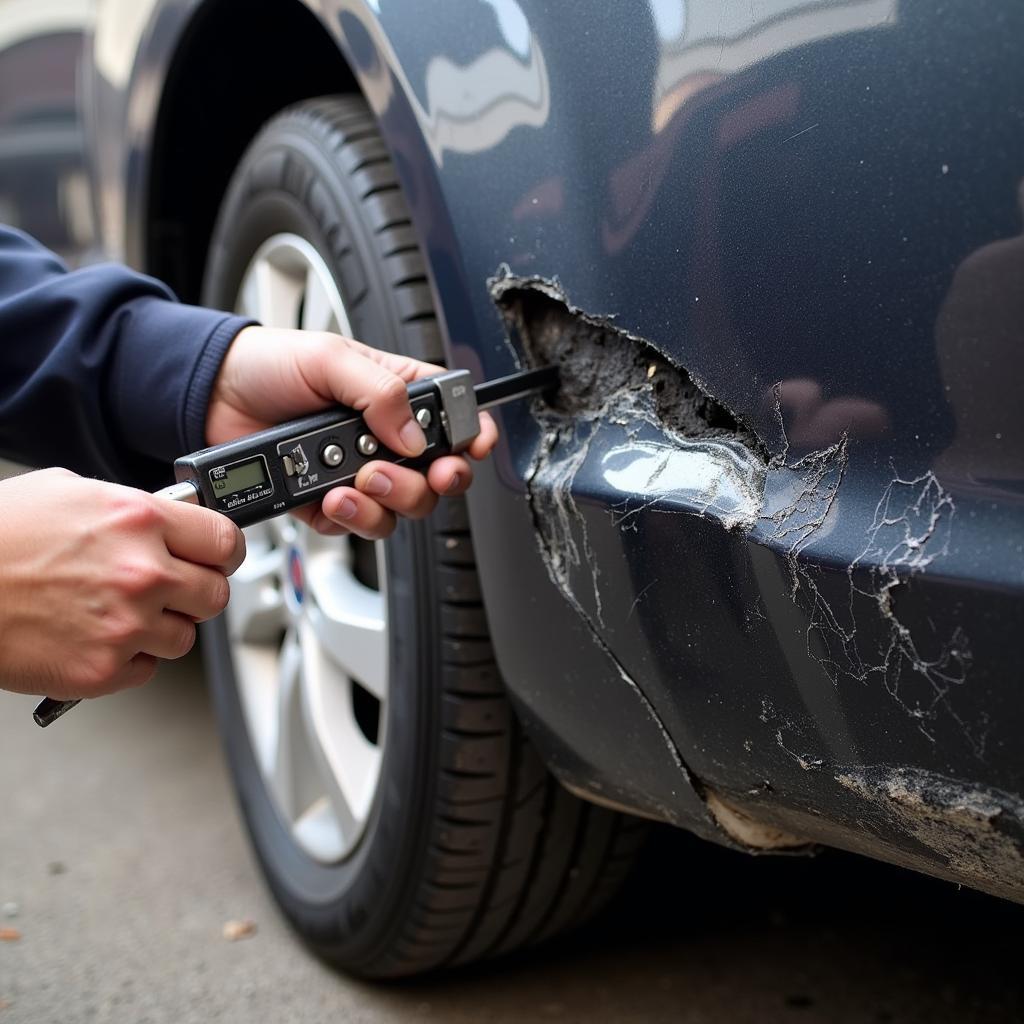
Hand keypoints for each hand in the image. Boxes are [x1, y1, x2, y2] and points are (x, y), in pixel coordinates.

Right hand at [0, 468, 244, 699]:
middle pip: (216, 595)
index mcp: (141, 520)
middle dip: (196, 591)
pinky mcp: (103, 670)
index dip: (224, 551)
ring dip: (162, 628)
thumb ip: (132, 508)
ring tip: (121, 613)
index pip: (226, 541)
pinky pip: (147, 669)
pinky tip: (99, 636)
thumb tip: (166, 517)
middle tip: (172, 588)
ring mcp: (126, 626)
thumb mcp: (70, 491)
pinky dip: (130, 658)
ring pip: (185, 638)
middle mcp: (143, 573)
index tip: (219, 557)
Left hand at [205, 327, 498, 538]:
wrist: (212, 395)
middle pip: (435, 476)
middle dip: (426, 481)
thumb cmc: (269, 364)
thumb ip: (380, 393)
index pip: (453, 418)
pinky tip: (328, 496)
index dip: (472, 436)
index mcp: (397, 395)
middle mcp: (386, 438)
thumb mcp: (330, 358)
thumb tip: (415, 435)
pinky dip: (349, 517)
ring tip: (353, 482)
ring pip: (401, 507)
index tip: (474, 448)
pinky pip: (358, 523)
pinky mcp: (329, 501)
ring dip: (384, 501)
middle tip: (398, 469)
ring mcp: (359, 472)